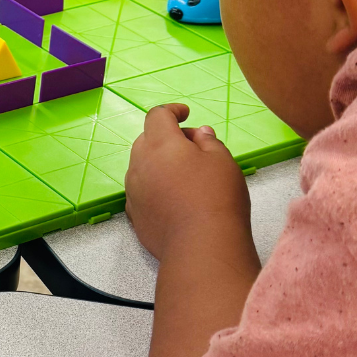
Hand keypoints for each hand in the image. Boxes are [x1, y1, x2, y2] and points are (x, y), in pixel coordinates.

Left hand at [125, 103, 250, 261]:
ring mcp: (133, 191)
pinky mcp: (134, 215)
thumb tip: (199, 134)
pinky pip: (141, 191)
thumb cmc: (217, 196)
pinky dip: (154, 186)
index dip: (172, 111)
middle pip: (146, 140)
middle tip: (193, 148)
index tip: (185, 114)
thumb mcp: (222, 160)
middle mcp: (139, 164)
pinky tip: (173, 198)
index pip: (157, 115)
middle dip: (166, 138)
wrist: (201, 246)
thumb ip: (208, 141)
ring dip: (158, 163)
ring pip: (141, 166)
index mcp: (160, 144)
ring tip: (185, 175)